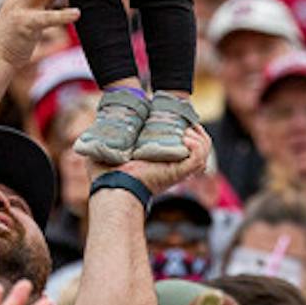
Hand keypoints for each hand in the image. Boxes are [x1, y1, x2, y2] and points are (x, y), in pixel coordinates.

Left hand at [87, 124, 211, 192]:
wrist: (112, 189)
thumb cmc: (106, 175)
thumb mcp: (108, 147)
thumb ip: (108, 134)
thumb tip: (101, 120)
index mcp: (161, 158)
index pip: (184, 141)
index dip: (185, 126)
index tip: (177, 115)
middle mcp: (173, 164)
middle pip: (200, 144)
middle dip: (195, 128)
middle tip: (184, 121)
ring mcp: (179, 168)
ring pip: (204, 149)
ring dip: (198, 135)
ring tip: (184, 130)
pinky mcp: (180, 172)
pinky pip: (199, 157)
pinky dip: (196, 145)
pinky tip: (184, 138)